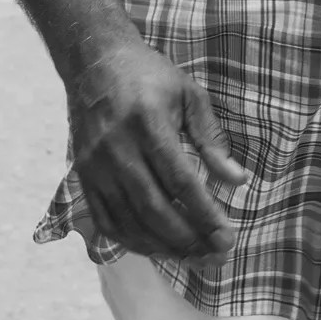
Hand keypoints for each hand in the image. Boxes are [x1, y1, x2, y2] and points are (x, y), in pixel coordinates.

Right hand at [68, 36, 249, 262]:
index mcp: (148, 122)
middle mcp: (117, 147)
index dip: (205, 214)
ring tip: (194, 258)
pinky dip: (132, 242)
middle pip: (154, 209)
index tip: (228, 236)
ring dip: (164, 248)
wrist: (94, 61)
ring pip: (130, 221)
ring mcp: (95, 165)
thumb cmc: (149, 75)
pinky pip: (106, 221)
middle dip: (189, 239)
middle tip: (217, 256)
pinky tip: (157, 248)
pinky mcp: (82, 176)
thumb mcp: (189, 95)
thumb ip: (212, 139)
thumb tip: (238, 181)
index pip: (180, 181)